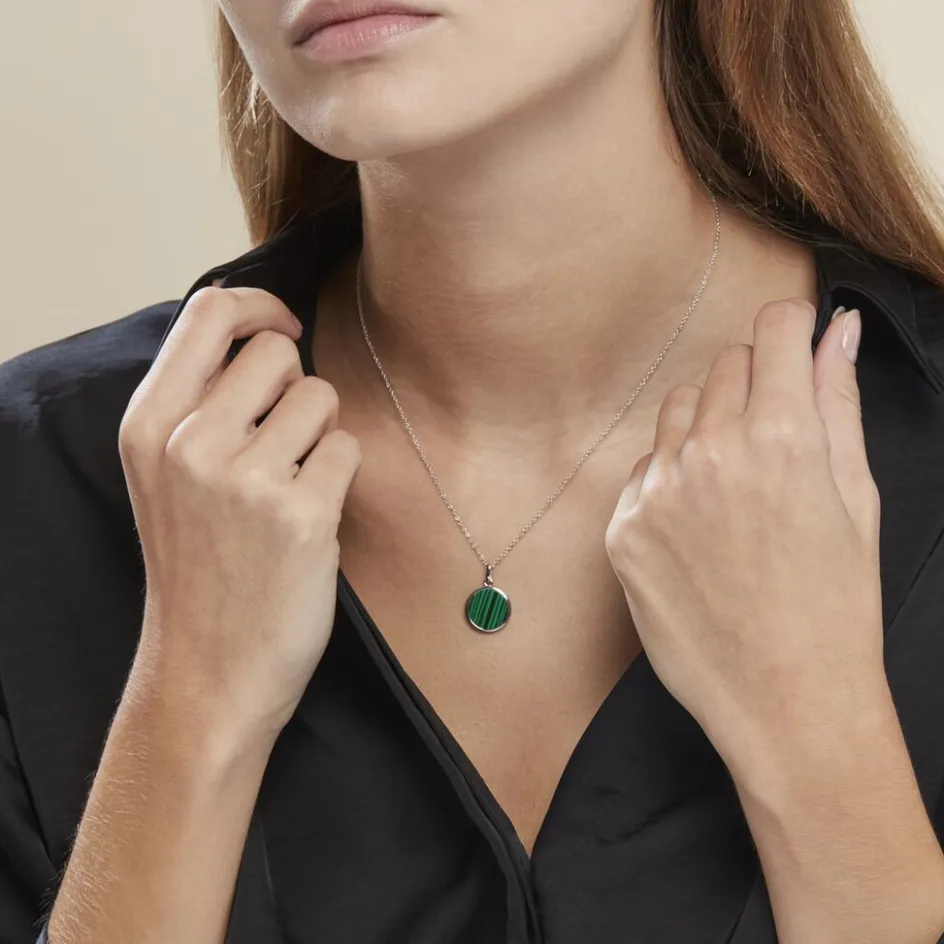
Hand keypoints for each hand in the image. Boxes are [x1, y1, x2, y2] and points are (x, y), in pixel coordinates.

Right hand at [118, 284, 361, 741]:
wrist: (209, 670)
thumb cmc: (199, 567)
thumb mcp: (166, 476)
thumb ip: (201, 403)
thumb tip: (269, 336)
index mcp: (148, 425)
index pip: (208, 313)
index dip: (259, 307)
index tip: (284, 327)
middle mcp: (190, 442)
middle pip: (278, 352)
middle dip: (295, 387)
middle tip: (284, 445)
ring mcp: (244, 478)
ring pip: (321, 396)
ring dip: (321, 435)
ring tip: (293, 487)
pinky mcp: (300, 512)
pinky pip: (348, 447)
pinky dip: (340, 476)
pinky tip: (311, 517)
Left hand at [604, 299, 883, 771]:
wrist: (784, 697)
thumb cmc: (834, 604)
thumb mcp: (855, 498)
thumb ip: (838, 402)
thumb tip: (839, 331)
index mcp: (784, 438)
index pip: (774, 330)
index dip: (791, 329)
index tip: (795, 343)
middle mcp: (713, 452)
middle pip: (723, 365)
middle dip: (753, 383)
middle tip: (774, 439)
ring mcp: (659, 490)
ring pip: (678, 409)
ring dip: (706, 424)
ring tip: (735, 484)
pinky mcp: (623, 527)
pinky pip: (646, 467)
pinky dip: (671, 476)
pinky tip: (699, 523)